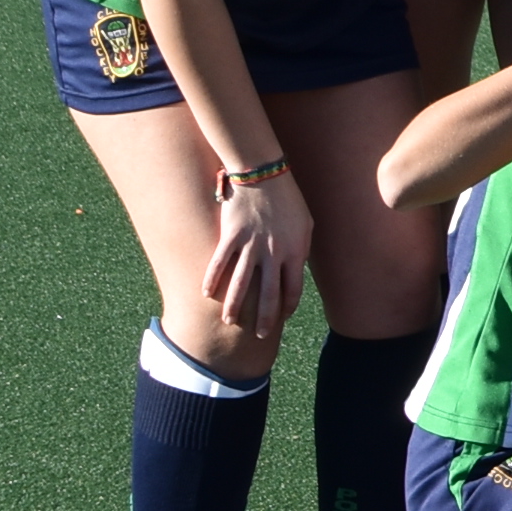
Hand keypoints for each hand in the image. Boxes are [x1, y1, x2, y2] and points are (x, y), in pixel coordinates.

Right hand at [203, 170, 312, 340]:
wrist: (264, 174)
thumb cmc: (288, 199)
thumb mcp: (305, 224)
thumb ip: (301, 248)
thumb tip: (297, 267)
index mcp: (295, 251)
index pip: (292, 289)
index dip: (287, 306)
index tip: (282, 317)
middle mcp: (274, 253)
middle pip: (268, 294)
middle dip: (264, 318)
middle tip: (260, 335)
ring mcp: (251, 246)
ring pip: (241, 284)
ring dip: (234, 306)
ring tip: (230, 322)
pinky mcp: (231, 236)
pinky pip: (219, 263)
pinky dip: (211, 280)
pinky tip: (206, 294)